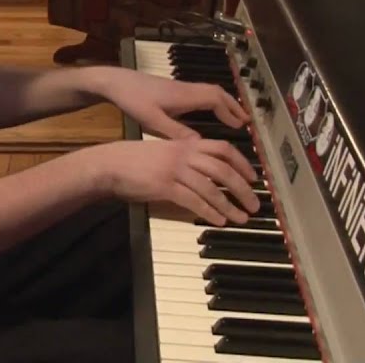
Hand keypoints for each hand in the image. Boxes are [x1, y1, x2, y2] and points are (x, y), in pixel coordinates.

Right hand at [87, 138, 259, 224]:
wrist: (110, 165)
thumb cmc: (135, 160)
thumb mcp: (164, 152)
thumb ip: (185, 159)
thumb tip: (207, 175)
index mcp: (186, 144)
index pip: (223, 149)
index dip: (242, 163)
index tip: (253, 178)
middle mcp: (184, 154)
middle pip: (223, 169)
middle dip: (243, 188)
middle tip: (255, 203)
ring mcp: (175, 170)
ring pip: (211, 188)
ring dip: (230, 205)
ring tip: (241, 218)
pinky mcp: (165, 187)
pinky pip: (194, 200)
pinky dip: (210, 211)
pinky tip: (219, 221)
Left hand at [98, 68, 249, 140]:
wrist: (116, 82)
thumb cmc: (133, 100)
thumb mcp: (152, 120)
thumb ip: (176, 132)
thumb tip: (200, 144)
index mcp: (184, 96)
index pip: (216, 100)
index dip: (230, 113)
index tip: (241, 127)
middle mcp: (186, 89)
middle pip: (217, 93)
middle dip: (234, 106)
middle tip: (247, 122)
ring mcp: (180, 88)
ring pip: (209, 92)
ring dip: (224, 103)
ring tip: (235, 118)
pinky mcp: (173, 90)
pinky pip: (201, 94)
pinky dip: (213, 102)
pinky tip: (211, 113)